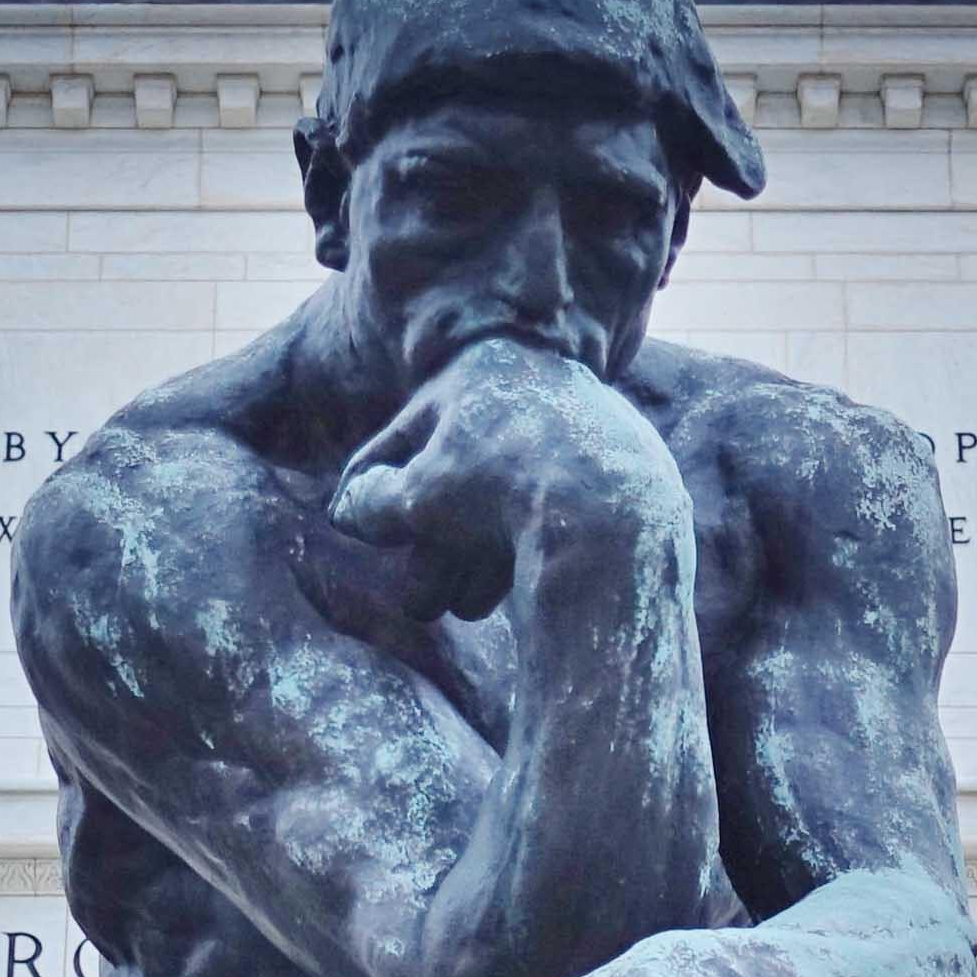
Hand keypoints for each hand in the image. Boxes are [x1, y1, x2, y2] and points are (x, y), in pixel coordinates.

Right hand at [327, 336, 688, 620]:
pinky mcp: (627, 471)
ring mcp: (587, 426)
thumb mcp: (417, 499)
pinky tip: (513, 592)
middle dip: (432, 545)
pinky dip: (529, 548)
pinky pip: (560, 511)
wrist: (615, 517)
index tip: (348, 519)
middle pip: (463, 474)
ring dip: (479, 557)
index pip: (403, 435)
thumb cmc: (501, 493)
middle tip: (417, 596)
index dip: (365, 485)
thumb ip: (374, 501)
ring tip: (463, 606)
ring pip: (513, 498)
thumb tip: (350, 509)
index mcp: (481, 370)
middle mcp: (538, 385)